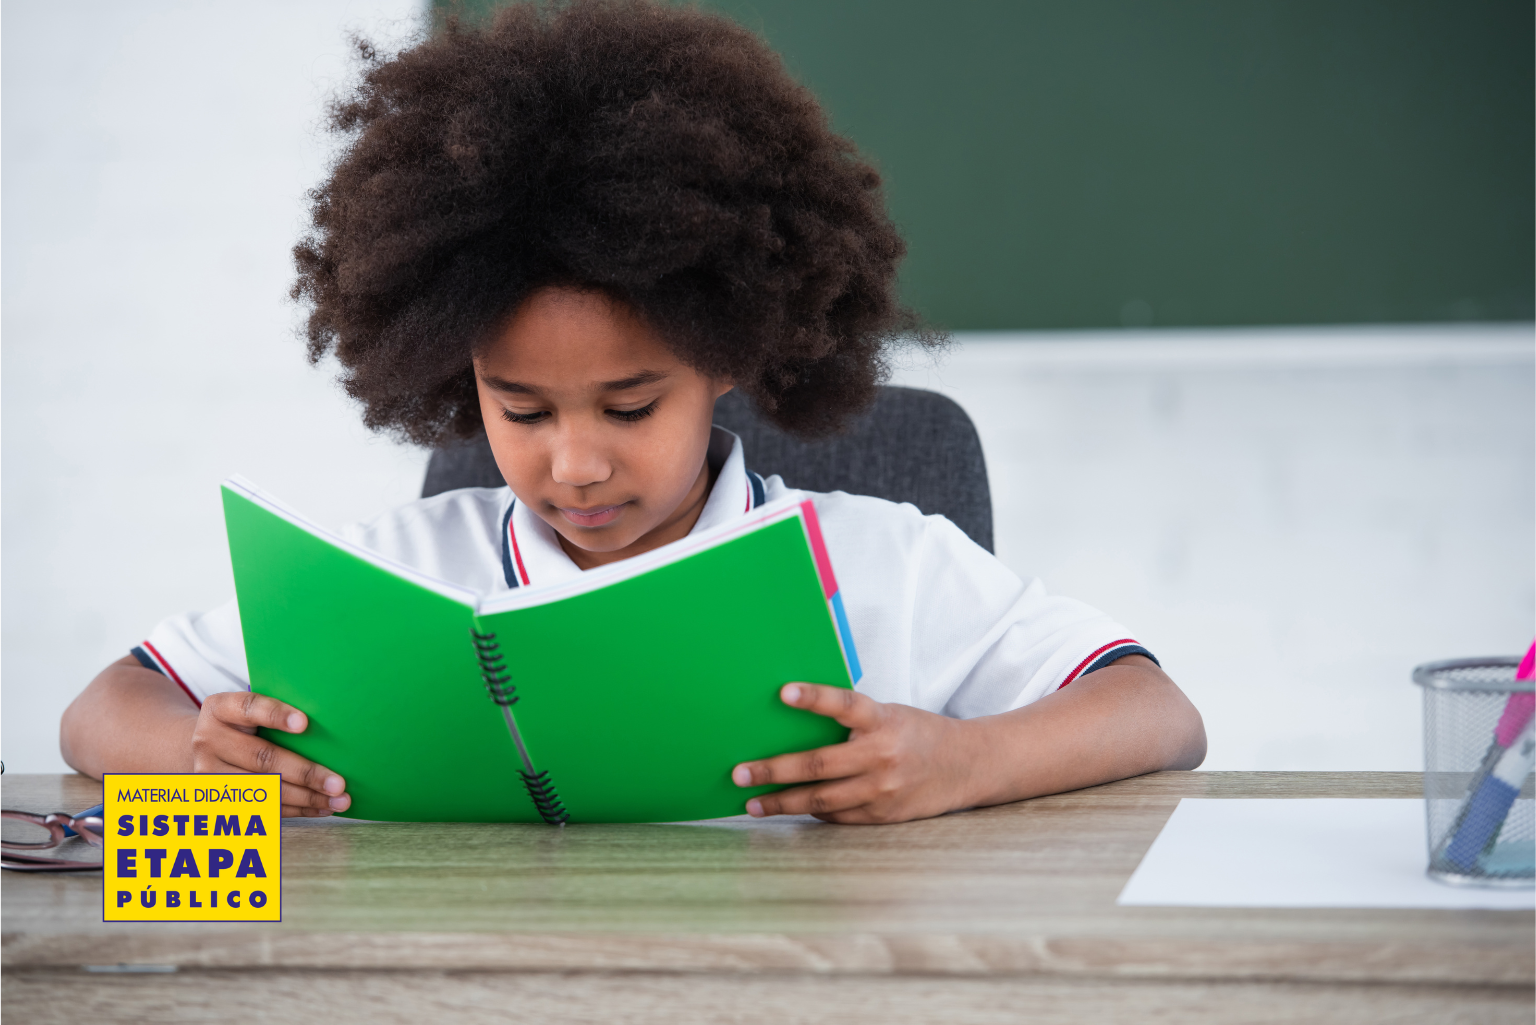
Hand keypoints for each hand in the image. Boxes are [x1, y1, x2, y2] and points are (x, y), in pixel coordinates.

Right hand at [189, 692, 350, 818]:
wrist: (207, 744)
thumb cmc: (244, 722)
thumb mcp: (253, 708)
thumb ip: (279, 711)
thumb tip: (330, 722)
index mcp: (219, 709)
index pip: (249, 708)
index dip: (276, 715)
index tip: (304, 723)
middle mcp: (208, 741)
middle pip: (261, 758)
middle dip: (304, 773)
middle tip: (338, 783)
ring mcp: (210, 774)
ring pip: (263, 790)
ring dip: (305, 798)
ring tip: (338, 801)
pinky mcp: (218, 800)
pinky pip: (261, 809)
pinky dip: (296, 810)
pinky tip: (321, 808)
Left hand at [730, 683, 976, 823]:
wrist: (966, 765)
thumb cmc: (917, 733)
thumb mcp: (889, 714)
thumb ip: (852, 721)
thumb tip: (794, 724)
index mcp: (883, 720)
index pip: (844, 704)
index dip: (814, 697)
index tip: (783, 692)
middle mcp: (883, 755)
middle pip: (818, 765)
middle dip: (772, 771)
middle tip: (739, 774)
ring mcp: (883, 790)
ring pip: (821, 801)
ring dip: (782, 802)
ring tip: (752, 803)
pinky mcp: (883, 815)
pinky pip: (837, 817)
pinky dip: (812, 813)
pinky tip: (791, 809)